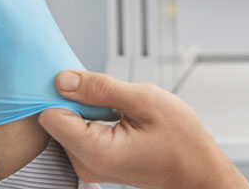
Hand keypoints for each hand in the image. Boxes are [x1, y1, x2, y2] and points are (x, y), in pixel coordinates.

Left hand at [39, 71, 248, 188]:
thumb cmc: (181, 140)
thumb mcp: (145, 101)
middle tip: (111, 96)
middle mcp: (86, 164)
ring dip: (88, 109)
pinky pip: (80, 133)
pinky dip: (93, 119)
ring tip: (120, 109)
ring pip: (68, 125)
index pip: (51, 116)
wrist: (197, 168)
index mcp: (95, 151)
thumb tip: (63, 79)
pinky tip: (118, 117)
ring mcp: (89, 165)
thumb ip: (100, 88)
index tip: (86, 83)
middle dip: (77, 100)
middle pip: (57, 121)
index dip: (64, 92)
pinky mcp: (94, 162)